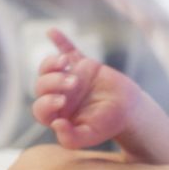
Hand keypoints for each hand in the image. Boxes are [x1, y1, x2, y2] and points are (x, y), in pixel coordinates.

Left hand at [32, 28, 143, 149]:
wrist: (128, 110)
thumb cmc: (107, 125)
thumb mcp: (90, 136)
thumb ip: (71, 138)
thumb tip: (55, 125)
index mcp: (56, 114)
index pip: (40, 108)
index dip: (46, 102)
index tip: (62, 101)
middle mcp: (57, 95)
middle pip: (41, 85)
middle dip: (53, 81)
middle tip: (73, 83)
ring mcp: (68, 78)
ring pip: (49, 68)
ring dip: (51, 63)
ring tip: (64, 63)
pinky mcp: (82, 65)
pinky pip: (68, 50)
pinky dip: (60, 41)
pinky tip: (51, 31)